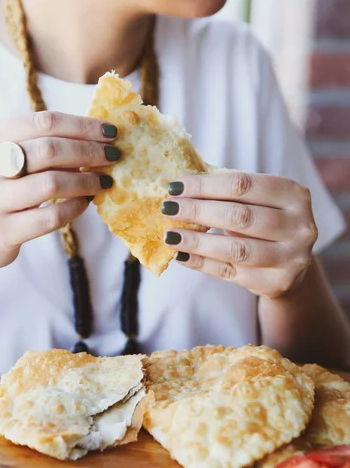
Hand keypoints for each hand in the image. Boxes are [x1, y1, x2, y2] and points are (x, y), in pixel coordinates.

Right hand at [0, 111, 119, 280]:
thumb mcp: (0, 160)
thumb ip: (34, 145)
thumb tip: (93, 135)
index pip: (42, 122)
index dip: (82, 125)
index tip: (109, 131)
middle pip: (49, 149)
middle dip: (89, 151)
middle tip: (114, 155)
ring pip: (52, 183)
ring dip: (86, 181)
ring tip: (104, 180)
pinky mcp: (4, 231)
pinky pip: (51, 216)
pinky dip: (76, 207)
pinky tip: (87, 202)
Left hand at [162, 171, 317, 298]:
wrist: (291, 267)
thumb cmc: (265, 223)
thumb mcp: (257, 202)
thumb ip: (227, 192)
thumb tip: (180, 187)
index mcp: (294, 194)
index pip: (242, 184)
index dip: (205, 185)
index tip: (175, 186)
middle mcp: (299, 226)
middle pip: (239, 216)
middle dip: (198, 211)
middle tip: (168, 208)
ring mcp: (290, 257)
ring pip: (235, 249)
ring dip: (197, 241)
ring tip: (170, 235)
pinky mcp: (275, 282)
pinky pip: (229, 272)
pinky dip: (201, 263)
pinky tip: (181, 255)